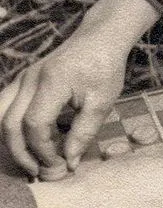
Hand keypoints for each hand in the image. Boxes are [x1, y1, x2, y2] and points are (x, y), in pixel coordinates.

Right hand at [0, 0, 158, 175]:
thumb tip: (68, 163)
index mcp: (52, 82)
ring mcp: (23, 77)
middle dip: (21, 153)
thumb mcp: (102, 101)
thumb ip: (84, 132)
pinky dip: (11, 127)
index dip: (43, 150)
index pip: (34, 124)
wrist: (100, 36)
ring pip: (0, 114)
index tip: (59, 164)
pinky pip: (5, 106)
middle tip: (39, 171)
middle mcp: (30, 79)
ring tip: (29, 159)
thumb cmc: (105, 67)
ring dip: (10, 141)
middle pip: (8, 123)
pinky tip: (29, 141)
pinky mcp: (23, 79)